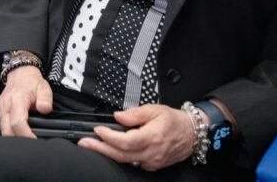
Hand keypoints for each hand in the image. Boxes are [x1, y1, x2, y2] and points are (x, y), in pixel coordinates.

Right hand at [0, 65, 51, 137]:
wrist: (19, 74)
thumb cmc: (31, 82)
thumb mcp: (43, 87)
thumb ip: (46, 98)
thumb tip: (45, 109)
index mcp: (16, 99)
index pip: (17, 122)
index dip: (26, 135)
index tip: (36, 141)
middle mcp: (4, 106)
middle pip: (8, 132)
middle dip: (20, 141)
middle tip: (33, 144)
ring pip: (3, 131)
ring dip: (15, 138)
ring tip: (27, 138)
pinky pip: (1, 128)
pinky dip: (10, 132)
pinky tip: (19, 132)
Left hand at [78, 104, 194, 171]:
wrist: (192, 134)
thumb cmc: (174, 120)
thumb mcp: (154, 109)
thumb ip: (134, 114)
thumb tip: (118, 116)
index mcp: (152, 137)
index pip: (126, 141)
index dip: (109, 137)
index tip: (97, 129)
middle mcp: (151, 152)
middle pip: (121, 154)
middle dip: (100, 149)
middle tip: (84, 143)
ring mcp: (152, 161)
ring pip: (125, 160)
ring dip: (107, 153)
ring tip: (92, 145)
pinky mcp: (152, 165)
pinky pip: (132, 162)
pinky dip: (120, 156)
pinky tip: (110, 149)